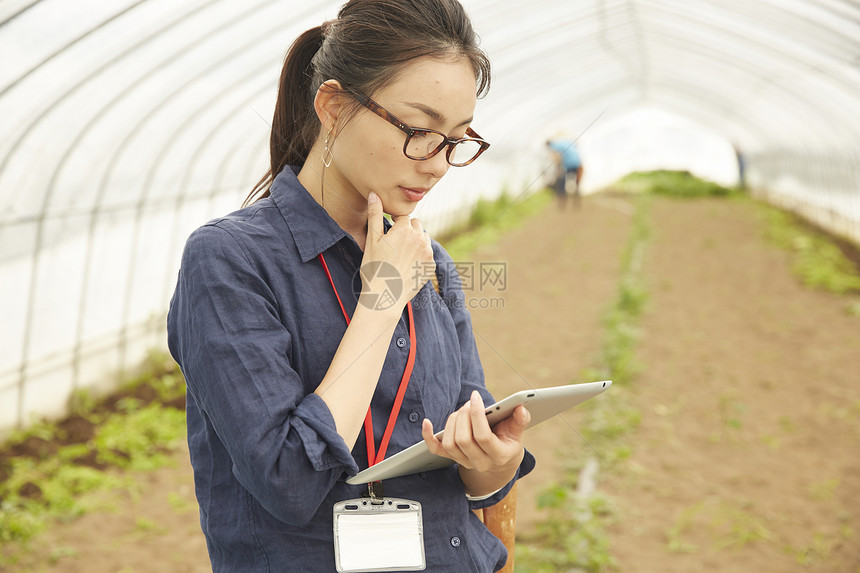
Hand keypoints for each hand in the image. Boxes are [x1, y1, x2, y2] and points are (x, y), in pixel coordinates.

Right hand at [360, 192, 433, 310]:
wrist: (384, 297)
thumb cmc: (374, 268)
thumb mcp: (372, 240)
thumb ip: (375, 214)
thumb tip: (374, 194)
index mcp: (405, 229)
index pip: (402, 216)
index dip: (394, 222)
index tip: (388, 232)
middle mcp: (420, 238)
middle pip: (415, 224)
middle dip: (406, 229)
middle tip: (393, 244)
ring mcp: (428, 253)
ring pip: (423, 237)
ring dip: (415, 240)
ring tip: (400, 254)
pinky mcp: (431, 266)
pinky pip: (427, 252)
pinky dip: (420, 254)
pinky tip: (407, 263)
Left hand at [421, 390, 529, 473]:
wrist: (498, 463)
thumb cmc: (508, 442)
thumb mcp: (517, 434)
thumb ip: (520, 421)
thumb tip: (521, 408)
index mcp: (498, 455)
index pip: (483, 437)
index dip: (478, 415)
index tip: (476, 397)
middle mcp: (479, 462)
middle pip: (463, 439)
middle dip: (464, 416)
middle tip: (469, 403)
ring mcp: (464, 461)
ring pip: (450, 442)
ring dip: (453, 421)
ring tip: (462, 410)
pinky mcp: (451, 458)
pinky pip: (435, 449)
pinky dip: (428, 436)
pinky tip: (426, 422)